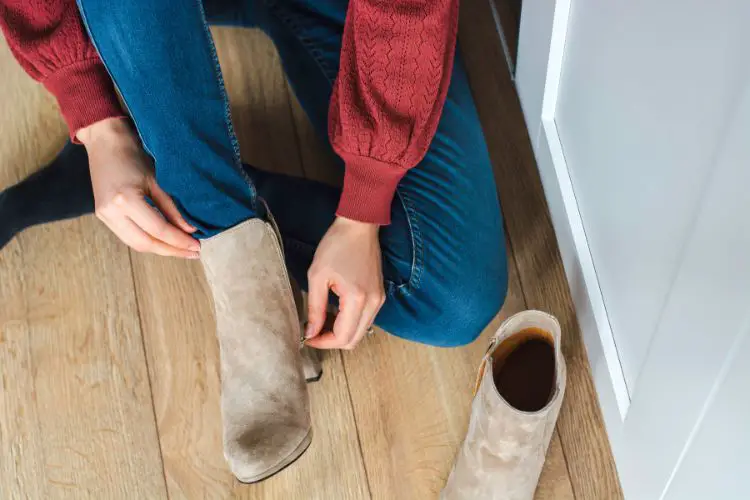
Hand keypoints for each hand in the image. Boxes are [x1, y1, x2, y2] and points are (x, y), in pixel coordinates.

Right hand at [78, 118, 199, 257]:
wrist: (104, 140)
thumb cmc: (133, 154)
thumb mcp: (157, 180)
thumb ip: (172, 208)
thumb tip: (190, 230)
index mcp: (125, 200)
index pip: (158, 230)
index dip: (179, 241)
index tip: (197, 247)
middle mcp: (111, 212)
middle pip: (145, 243)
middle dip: (171, 251)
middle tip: (193, 253)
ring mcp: (104, 216)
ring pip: (135, 244)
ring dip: (160, 249)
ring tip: (182, 250)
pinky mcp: (103, 216)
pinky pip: (128, 236)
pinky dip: (147, 241)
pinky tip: (164, 241)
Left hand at [304, 217, 385, 349]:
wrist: (359, 226)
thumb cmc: (337, 245)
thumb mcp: (317, 276)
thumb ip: (315, 308)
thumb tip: (310, 332)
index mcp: (357, 299)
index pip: (343, 337)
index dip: (323, 342)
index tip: (308, 337)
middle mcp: (373, 303)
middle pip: (354, 340)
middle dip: (332, 341)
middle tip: (313, 332)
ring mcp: (379, 300)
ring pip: (361, 331)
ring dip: (342, 333)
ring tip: (322, 321)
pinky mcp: (380, 295)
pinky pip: (366, 319)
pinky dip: (350, 323)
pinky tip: (335, 312)